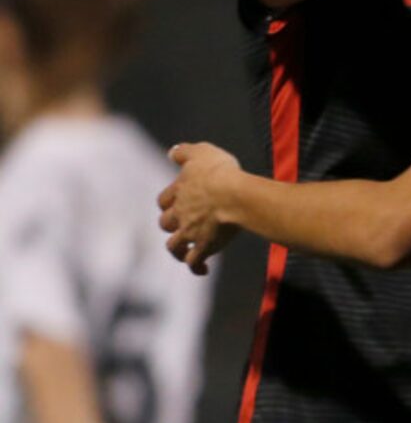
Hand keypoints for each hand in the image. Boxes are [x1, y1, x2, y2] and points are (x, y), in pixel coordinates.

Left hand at [159, 143, 243, 273]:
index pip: (164, 200)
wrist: (233, 195)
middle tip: (184, 227)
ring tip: (187, 253)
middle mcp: (180, 214)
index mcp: (179, 191)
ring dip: (178, 250)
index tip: (176, 204)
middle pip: (166, 223)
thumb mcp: (202, 152)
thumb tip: (171, 153)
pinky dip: (196, 267)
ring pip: (174, 246)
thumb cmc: (220, 173)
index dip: (169, 203)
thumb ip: (184, 152)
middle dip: (172, 225)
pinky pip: (194, 262)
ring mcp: (191, 232)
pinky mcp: (204, 246)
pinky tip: (203, 270)